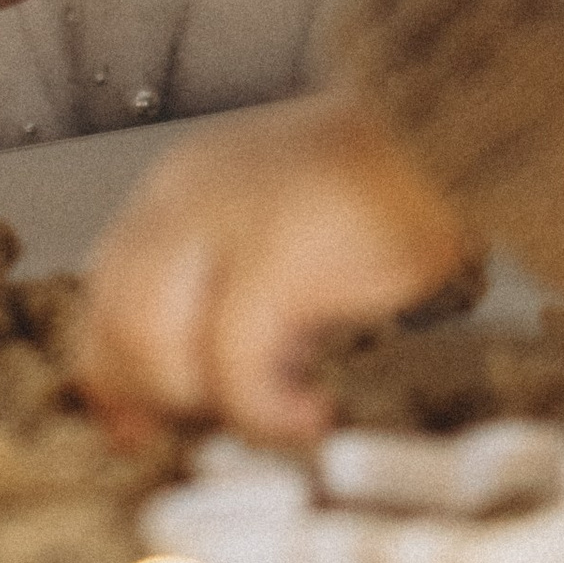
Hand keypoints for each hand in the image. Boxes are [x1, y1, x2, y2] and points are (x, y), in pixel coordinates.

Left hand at [75, 89, 472, 443]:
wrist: (457, 133)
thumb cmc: (389, 190)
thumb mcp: (283, 228)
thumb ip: (230, 283)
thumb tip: (202, 379)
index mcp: (180, 185)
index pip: (106, 288)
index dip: (115, 371)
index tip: (139, 429)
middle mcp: (185, 198)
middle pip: (116, 321)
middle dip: (154, 395)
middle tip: (218, 428)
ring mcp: (223, 222)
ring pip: (154, 346)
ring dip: (208, 401)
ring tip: (273, 407)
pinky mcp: (274, 258)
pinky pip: (234, 367)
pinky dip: (266, 412)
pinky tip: (311, 413)